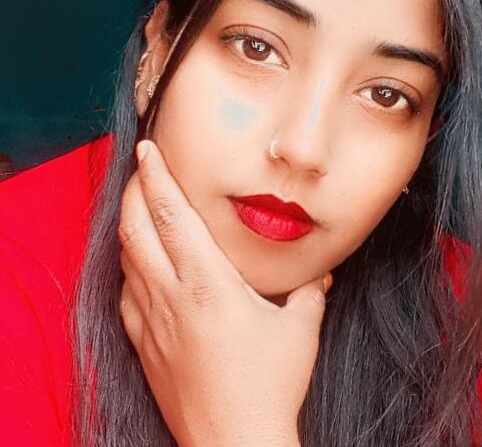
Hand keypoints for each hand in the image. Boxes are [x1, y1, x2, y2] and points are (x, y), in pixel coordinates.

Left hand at [118, 139, 332, 446]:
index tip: (148, 149)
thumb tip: (321, 269)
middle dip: (133, 189)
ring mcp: (151, 320)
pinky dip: (129, 265)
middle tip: (142, 168)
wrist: (234, 443)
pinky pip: (125, 291)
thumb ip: (310, 291)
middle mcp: (171, 295)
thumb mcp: (300, 330)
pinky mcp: (142, 342)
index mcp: (207, 283)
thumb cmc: (269, 386)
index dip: (156, 175)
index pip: (170, 213)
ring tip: (141, 205)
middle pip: (134, 226)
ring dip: (129, 223)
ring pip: (126, 256)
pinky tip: (142, 261)